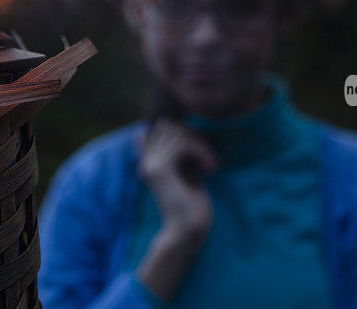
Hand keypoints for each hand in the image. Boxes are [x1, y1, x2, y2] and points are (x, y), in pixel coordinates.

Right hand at [135, 119, 216, 300]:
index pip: (163, 126)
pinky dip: (200, 151)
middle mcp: (146, 160)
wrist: (186, 231)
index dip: (186, 133)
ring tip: (210, 165)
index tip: (201, 154)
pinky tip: (209, 169)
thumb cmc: (192, 206)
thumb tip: (183, 139)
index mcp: (151, 161)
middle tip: (207, 158)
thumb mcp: (188, 173)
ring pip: (176, 131)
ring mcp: (150, 164)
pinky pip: (182, 143)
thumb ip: (183, 154)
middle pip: (169, 125)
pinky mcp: (160, 169)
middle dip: (193, 135)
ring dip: (199, 144)